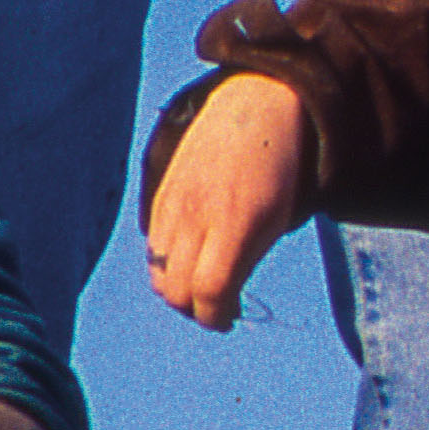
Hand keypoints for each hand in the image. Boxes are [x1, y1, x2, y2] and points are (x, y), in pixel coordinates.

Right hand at [142, 73, 314, 329]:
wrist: (254, 107)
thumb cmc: (277, 167)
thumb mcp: (278, 217)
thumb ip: (248, 260)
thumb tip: (226, 302)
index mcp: (233, 224)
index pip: (209, 291)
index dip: (216, 316)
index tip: (228, 322)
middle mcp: (195, 217)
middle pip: (175, 289)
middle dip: (195, 309)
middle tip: (215, 310)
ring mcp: (171, 206)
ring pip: (157, 272)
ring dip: (176, 290)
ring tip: (201, 290)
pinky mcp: (158, 196)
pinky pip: (151, 246)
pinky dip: (164, 265)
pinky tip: (187, 261)